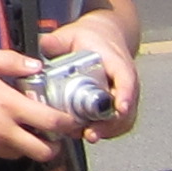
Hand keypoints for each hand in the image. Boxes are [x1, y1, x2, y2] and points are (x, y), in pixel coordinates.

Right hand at [0, 48, 74, 164]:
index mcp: (8, 104)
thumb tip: (37, 66)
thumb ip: (11, 61)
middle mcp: (2, 130)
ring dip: (24, 146)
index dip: (66, 125)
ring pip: (20, 155)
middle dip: (52, 146)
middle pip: (43, 151)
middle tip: (49, 136)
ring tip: (16, 131)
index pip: (51, 122)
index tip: (70, 123)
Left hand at [38, 19, 141, 140]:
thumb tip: (44, 45)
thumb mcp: (72, 35)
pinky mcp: (117, 106)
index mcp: (117, 62)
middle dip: (110, 123)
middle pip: (126, 108)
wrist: (104, 38)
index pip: (127, 80)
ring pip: (123, 120)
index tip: (121, 108)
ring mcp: (124, 96)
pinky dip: (105, 131)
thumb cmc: (91, 38)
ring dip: (107, 131)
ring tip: (87, 135)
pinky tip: (87, 133)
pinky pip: (117, 124)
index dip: (126, 95)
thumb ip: (57, 41)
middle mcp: (126, 82)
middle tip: (91, 132)